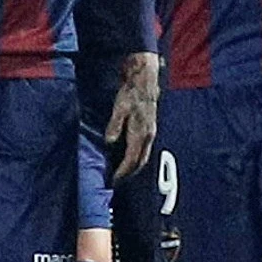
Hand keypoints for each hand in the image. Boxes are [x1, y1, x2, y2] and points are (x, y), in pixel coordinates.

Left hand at [107, 52, 159, 178]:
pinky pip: (145, 149)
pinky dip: (137, 157)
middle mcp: (148, 135)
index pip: (131, 159)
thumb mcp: (119, 108)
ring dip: (134, 166)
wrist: (144, 81)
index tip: (114, 180)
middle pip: (140, 162)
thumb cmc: (131, 93)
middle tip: (117, 181)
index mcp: (140, 133)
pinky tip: (130, 156)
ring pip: (144, 156)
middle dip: (129, 173)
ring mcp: (151, 132)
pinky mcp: (150, 128)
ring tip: (123, 173)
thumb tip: (110, 141)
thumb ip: (115, 125)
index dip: (123, 172)